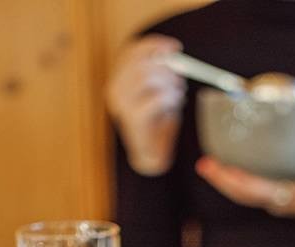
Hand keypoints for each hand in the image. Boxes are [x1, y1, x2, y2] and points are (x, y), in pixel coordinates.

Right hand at [105, 35, 185, 175]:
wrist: (151, 153)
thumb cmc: (156, 121)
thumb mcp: (160, 91)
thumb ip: (161, 72)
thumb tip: (172, 54)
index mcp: (118, 79)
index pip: (131, 51)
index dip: (154, 45)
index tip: (174, 47)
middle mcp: (114, 89)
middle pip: (140, 62)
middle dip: (165, 66)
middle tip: (179, 76)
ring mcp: (121, 105)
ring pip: (146, 77)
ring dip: (168, 83)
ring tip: (177, 93)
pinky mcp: (132, 119)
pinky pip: (154, 98)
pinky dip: (169, 98)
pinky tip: (174, 103)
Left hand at [196, 155, 294, 234]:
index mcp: (290, 198)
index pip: (259, 191)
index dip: (241, 181)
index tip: (226, 169)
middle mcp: (277, 201)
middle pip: (244, 195)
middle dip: (223, 181)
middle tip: (204, 164)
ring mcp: (274, 199)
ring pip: (243, 193)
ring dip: (224, 181)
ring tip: (207, 164)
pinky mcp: (275, 194)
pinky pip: (249, 188)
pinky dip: (235, 178)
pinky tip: (227, 165)